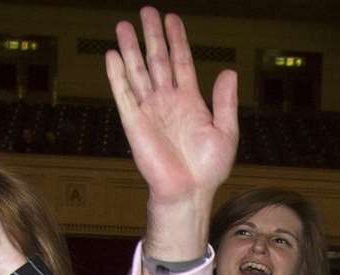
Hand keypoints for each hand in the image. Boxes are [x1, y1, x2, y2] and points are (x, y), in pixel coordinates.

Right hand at [105, 7, 238, 259]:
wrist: (190, 192)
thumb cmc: (208, 169)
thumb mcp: (226, 131)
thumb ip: (225, 101)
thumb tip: (228, 71)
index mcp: (189, 101)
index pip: (181, 62)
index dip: (176, 39)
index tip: (172, 18)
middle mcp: (167, 101)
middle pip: (157, 60)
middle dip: (151, 36)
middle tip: (146, 11)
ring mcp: (149, 110)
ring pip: (138, 72)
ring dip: (130, 49)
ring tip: (124, 25)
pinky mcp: (135, 123)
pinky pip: (124, 94)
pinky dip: (117, 75)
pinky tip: (112, 55)